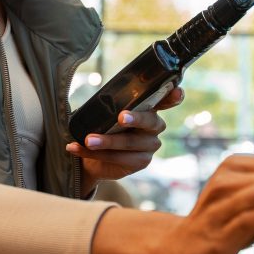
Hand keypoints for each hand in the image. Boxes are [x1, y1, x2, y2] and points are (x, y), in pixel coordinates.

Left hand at [65, 87, 184, 195]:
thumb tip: (93, 101)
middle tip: (121, 117)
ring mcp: (150, 145)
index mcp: (149, 107)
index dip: (173, 96)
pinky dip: (96, 153)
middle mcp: (154, 125)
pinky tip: (77, 148)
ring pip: (131, 142)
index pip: (165, 100)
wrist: (92, 158)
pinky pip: (119, 158)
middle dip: (136, 119)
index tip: (176, 91)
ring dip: (107, 141)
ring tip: (87, 139)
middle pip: (150, 122)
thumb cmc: (102, 127)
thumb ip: (106, 105)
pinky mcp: (142, 162)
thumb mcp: (103, 113)